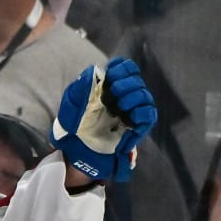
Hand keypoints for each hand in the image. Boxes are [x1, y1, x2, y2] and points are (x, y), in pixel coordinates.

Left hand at [50, 58, 156, 182]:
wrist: (76, 152)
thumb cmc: (72, 128)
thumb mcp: (71, 104)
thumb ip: (81, 86)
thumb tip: (94, 70)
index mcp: (110, 87)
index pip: (126, 68)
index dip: (121, 68)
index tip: (110, 75)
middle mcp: (124, 97)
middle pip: (137, 79)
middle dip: (127, 82)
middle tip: (113, 90)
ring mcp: (132, 112)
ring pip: (144, 96)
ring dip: (133, 96)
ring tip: (119, 104)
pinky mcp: (138, 127)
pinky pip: (149, 114)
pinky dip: (142, 112)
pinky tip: (129, 115)